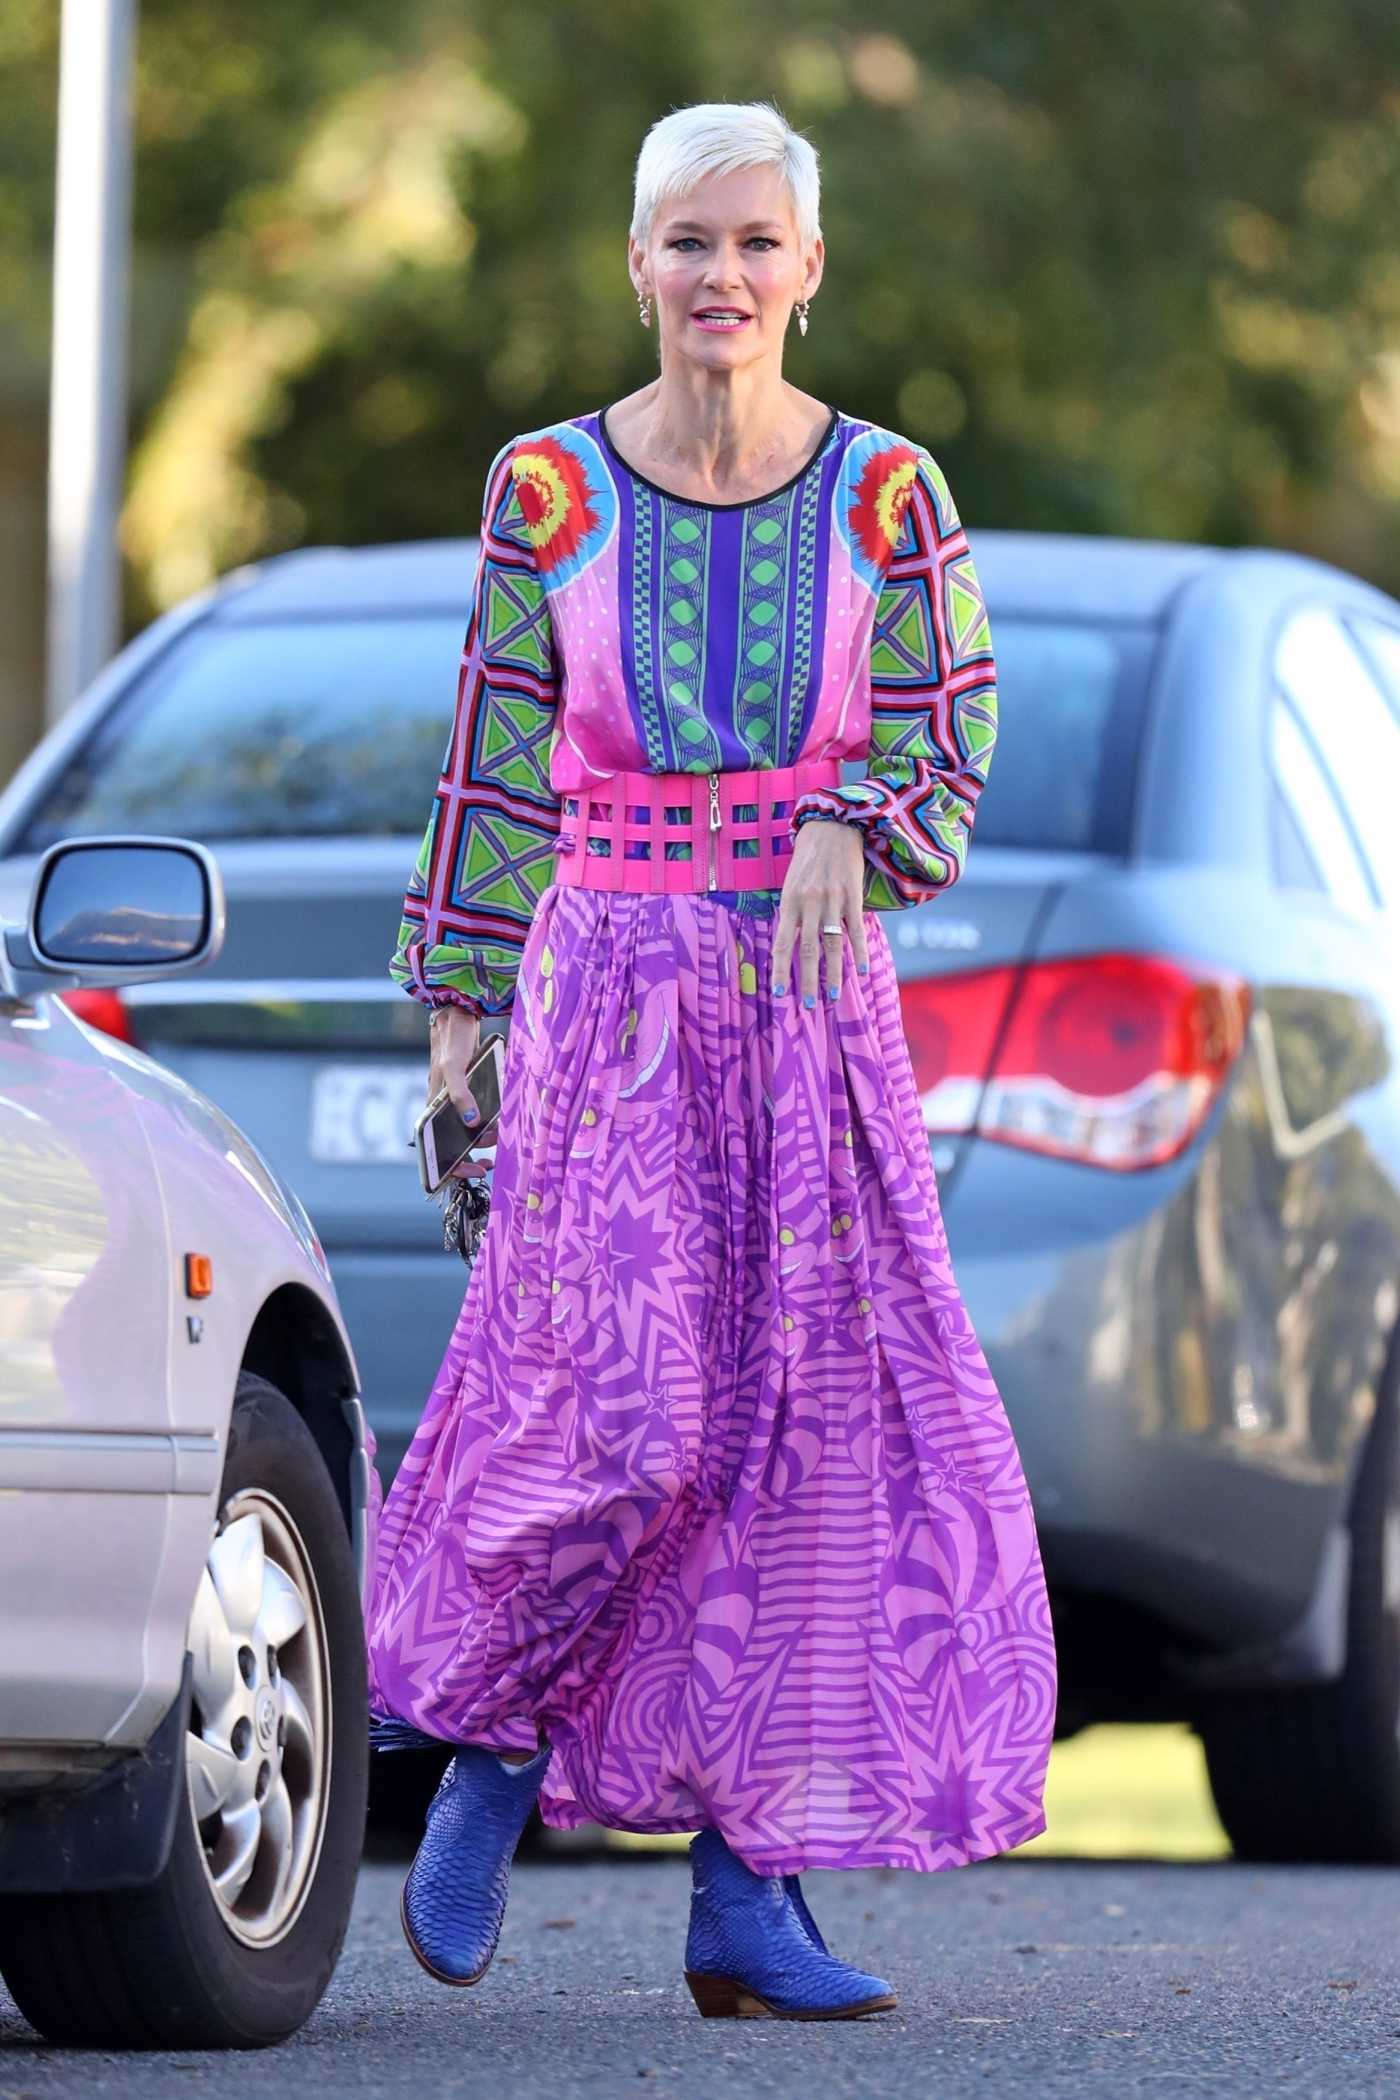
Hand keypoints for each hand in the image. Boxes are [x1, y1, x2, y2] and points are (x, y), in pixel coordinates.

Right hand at [428, 1005, 494, 1180]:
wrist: (458, 1015)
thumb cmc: (451, 1041)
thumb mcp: (454, 1067)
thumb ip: (459, 1093)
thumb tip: (472, 1120)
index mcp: (433, 1105)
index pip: (435, 1146)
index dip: (453, 1165)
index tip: (474, 1170)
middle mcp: (443, 1105)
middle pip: (454, 1142)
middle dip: (472, 1155)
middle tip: (490, 1161)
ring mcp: (456, 1098)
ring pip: (468, 1128)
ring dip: (483, 1137)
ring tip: (498, 1137)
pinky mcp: (469, 1089)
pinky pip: (477, 1112)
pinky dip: (488, 1120)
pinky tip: (500, 1119)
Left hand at [771, 817, 870, 1006]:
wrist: (833, 826)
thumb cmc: (809, 858)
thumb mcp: (791, 882)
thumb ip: (791, 912)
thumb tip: (789, 942)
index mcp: (789, 902)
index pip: (782, 943)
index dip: (780, 970)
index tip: (780, 994)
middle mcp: (809, 903)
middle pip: (808, 949)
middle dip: (807, 980)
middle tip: (808, 1005)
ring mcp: (832, 900)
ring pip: (832, 944)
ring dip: (833, 973)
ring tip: (833, 996)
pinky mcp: (853, 895)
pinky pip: (856, 929)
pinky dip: (859, 951)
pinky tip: (861, 970)